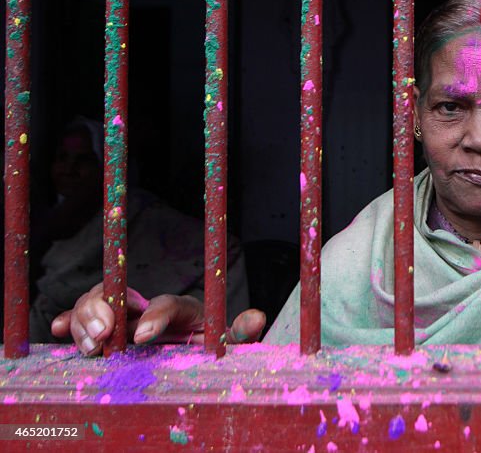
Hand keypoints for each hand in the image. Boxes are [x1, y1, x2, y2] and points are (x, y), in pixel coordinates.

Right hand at [51, 283, 265, 355]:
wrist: (193, 354)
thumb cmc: (210, 347)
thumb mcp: (227, 342)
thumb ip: (240, 332)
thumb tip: (258, 317)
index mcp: (182, 309)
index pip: (168, 304)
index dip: (155, 316)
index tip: (143, 336)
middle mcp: (148, 308)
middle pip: (120, 294)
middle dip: (106, 310)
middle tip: (102, 337)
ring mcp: (125, 319)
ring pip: (97, 304)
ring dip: (84, 318)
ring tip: (88, 343)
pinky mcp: (107, 332)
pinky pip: (81, 320)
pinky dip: (66, 321)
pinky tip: (54, 328)